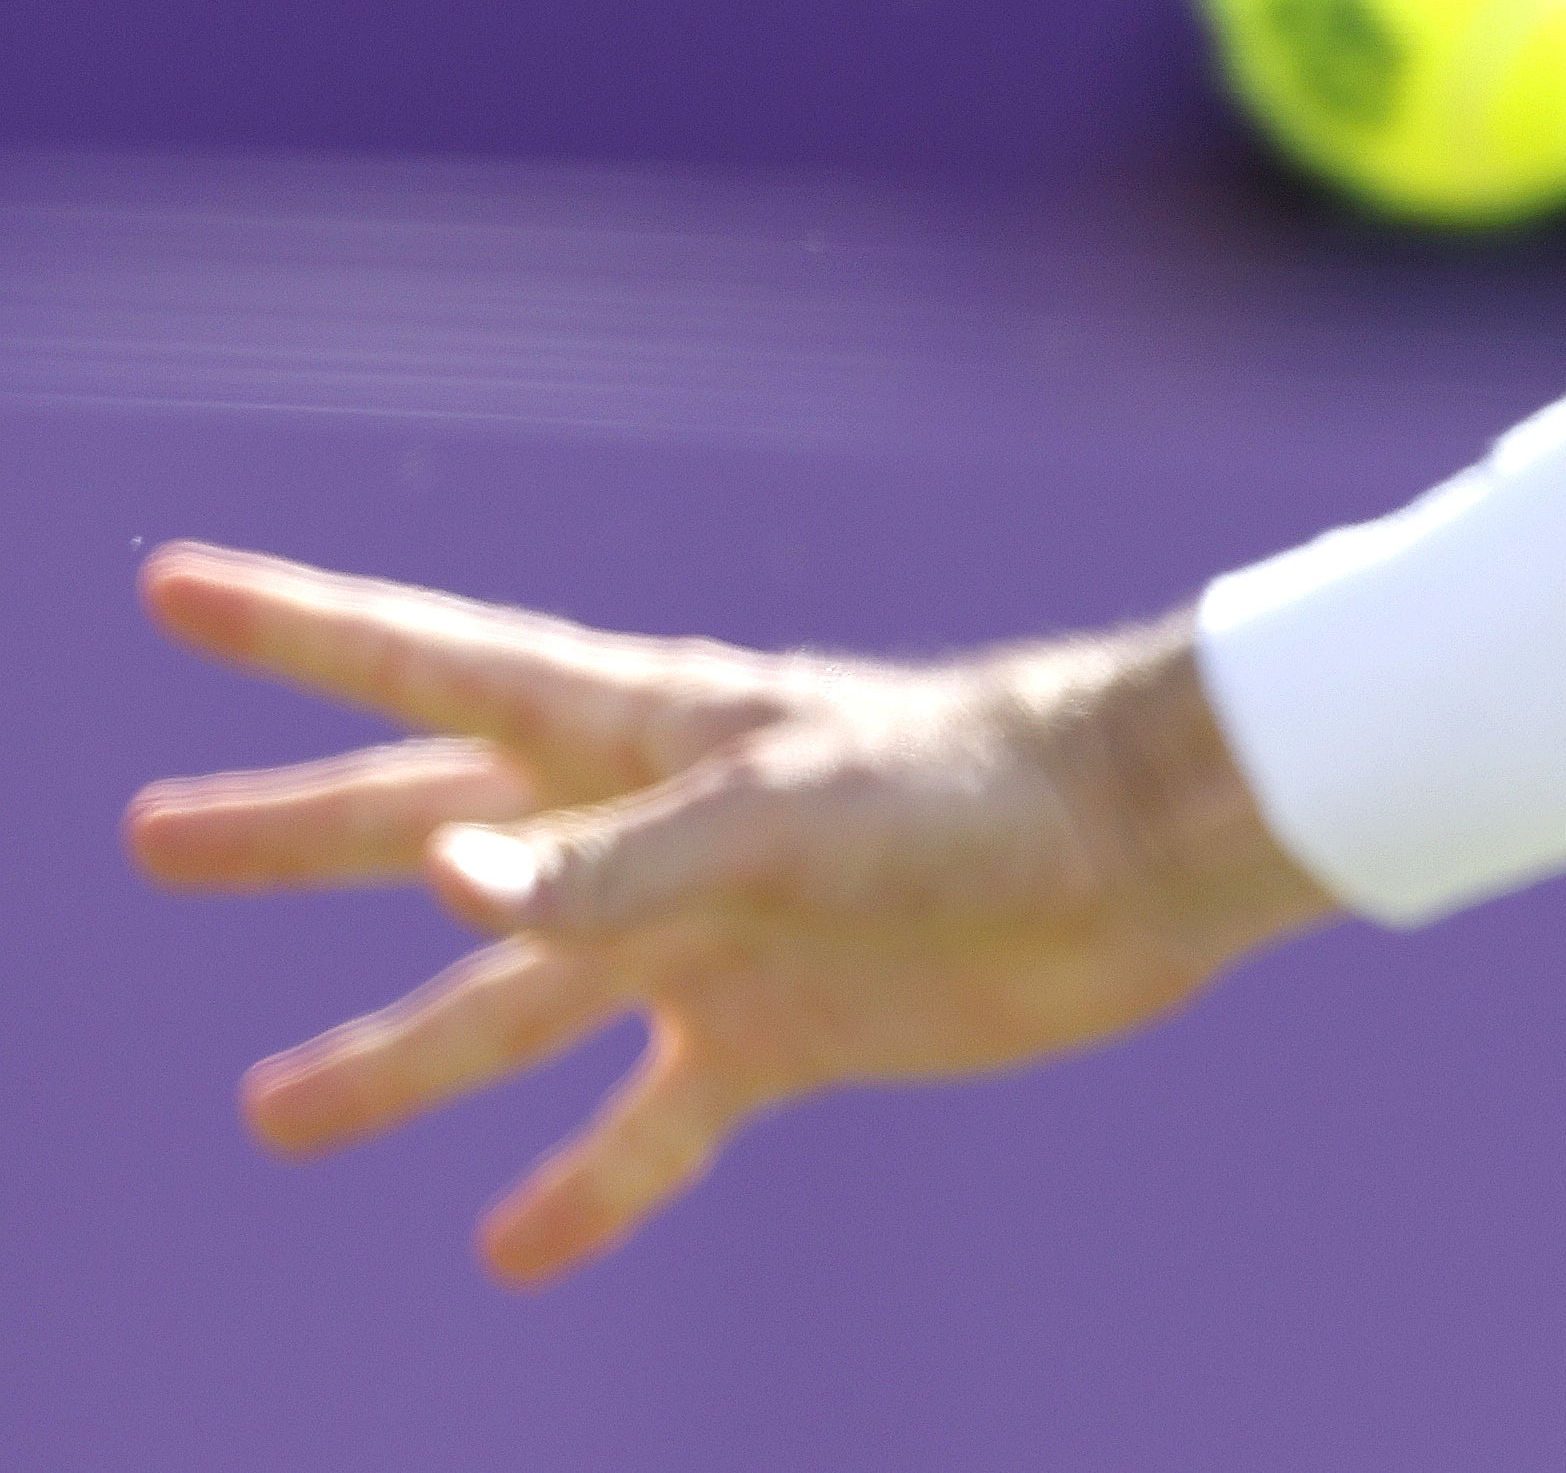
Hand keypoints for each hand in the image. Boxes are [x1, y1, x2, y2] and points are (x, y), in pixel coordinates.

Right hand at [123, 544, 1330, 1283]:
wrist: (1144, 850)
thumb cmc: (978, 782)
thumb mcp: (786, 813)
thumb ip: (622, 863)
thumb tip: (452, 880)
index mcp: (643, 729)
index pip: (430, 668)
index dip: (298, 628)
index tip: (173, 586)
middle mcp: (654, 830)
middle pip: (433, 828)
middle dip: (296, 832)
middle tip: (153, 838)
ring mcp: (712, 935)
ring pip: (515, 1001)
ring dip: (399, 1058)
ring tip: (273, 1117)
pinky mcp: (787, 1034)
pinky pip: (655, 1126)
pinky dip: (587, 1187)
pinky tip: (511, 1248)